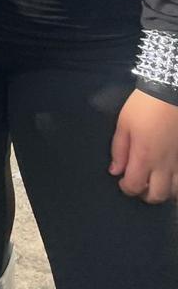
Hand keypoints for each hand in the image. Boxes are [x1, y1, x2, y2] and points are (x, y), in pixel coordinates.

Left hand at [110, 88, 177, 202]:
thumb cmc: (144, 106)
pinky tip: (172, 176)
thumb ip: (119, 150)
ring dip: (165, 192)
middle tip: (140, 183)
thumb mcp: (124, 124)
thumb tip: (115, 171)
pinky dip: (177, 183)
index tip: (122, 180)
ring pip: (176, 193)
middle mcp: (164, 165)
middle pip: (157, 196)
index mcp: (144, 157)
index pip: (134, 186)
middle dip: (145, 195)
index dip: (125, 188)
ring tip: (157, 181)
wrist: (171, 92)